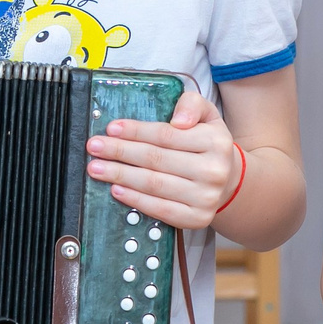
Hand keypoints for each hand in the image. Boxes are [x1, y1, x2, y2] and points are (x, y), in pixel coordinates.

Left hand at [84, 90, 241, 230]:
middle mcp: (213, 171)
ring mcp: (205, 198)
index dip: (135, 131)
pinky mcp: (197, 219)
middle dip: (120, 152)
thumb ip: (192, 104)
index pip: (166, 135)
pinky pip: (160, 209)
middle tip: (94, 147)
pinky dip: (135, 200)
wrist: (228, 180)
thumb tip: (178, 120)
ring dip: (120, 176)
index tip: (111, 128)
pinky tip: (117, 190)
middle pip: (155, 159)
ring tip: (97, 168)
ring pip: (154, 184)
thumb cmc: (208, 144)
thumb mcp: (207, 115)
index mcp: (215, 142)